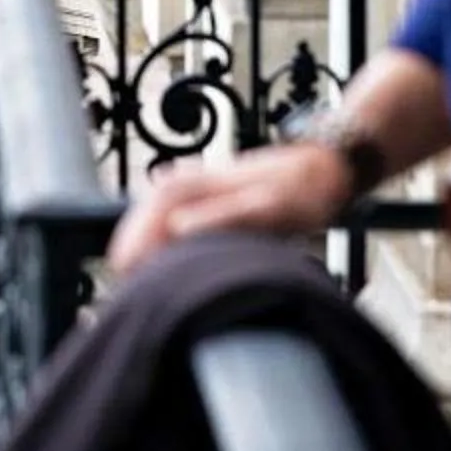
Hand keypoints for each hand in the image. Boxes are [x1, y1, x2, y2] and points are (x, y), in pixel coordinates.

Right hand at [105, 144, 351, 275]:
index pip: (150, 213)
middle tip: (123, 283)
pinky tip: (159, 255)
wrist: (327, 167)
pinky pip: (169, 217)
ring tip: (135, 275)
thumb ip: (224, 218)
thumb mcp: (270, 207)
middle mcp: (190, 181)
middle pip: (146, 214)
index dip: (134, 243)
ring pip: (155, 215)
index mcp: (198, 184)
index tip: (124, 272)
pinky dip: (159, 236)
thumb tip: (176, 231)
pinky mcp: (206, 198)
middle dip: (131, 246)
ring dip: (143, 242)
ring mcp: (197, 187)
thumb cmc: (302, 190)